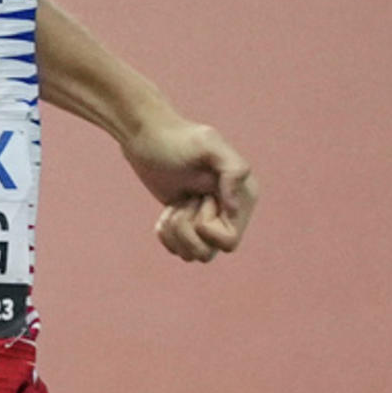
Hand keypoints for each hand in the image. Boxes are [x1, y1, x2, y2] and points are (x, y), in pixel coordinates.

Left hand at [122, 116, 257, 262]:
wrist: (148, 137)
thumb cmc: (178, 139)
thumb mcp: (208, 143)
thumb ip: (233, 168)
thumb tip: (234, 210)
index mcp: (244, 197)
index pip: (229, 242)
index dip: (207, 226)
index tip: (199, 197)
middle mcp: (231, 213)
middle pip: (207, 253)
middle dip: (186, 230)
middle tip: (184, 200)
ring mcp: (208, 221)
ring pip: (193, 255)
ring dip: (175, 233)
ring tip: (174, 206)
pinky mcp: (186, 224)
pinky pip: (178, 250)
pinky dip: (166, 235)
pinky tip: (166, 212)